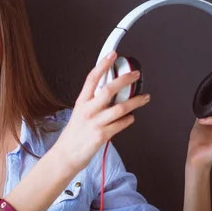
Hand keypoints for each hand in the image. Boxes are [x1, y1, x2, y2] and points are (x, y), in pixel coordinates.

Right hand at [53, 51, 150, 171]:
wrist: (66, 155)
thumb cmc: (75, 134)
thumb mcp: (80, 113)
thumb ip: (94, 102)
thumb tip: (110, 91)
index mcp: (82, 102)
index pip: (92, 78)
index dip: (103, 64)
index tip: (112, 55)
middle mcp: (88, 110)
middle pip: (109, 89)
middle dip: (125, 79)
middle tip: (135, 74)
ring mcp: (95, 122)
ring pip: (120, 107)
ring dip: (136, 101)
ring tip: (145, 98)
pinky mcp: (102, 135)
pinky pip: (121, 124)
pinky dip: (129, 120)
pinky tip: (131, 118)